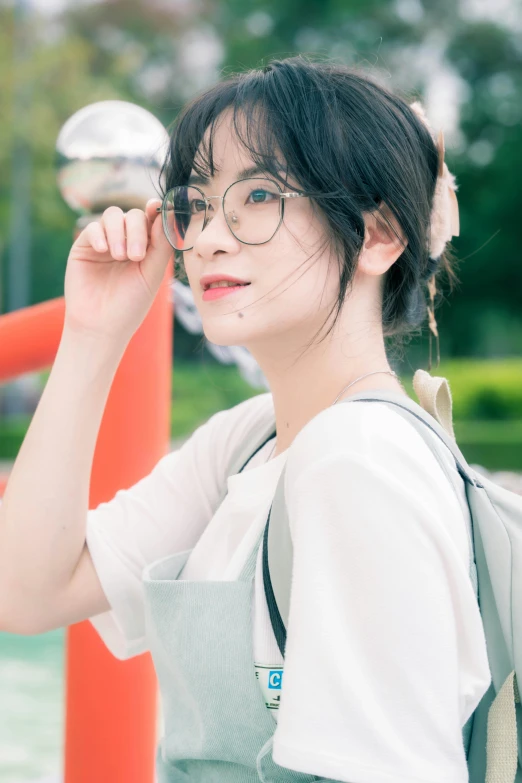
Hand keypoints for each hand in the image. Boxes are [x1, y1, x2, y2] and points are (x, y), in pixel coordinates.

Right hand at [63, 198, 172, 343]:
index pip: (152, 221)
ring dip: (119, 232)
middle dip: (137, 231)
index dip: (155, 210)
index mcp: (147, 248)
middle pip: (133, 216)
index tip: (156, 206)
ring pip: (113, 216)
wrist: (101, 326)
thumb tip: (168, 214)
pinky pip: (92, 227)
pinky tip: (103, 251)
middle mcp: (126, 242)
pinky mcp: (84, 247)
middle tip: (136, 256)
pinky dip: (100, 235)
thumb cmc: (130, 305)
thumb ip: (161, 245)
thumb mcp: (152, 275)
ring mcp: (105, 243)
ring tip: (120, 257)